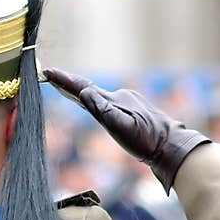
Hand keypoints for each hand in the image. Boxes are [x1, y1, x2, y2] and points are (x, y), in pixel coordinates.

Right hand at [44, 68, 210, 192]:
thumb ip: (103, 110)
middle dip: (69, 84)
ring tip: (65, 88)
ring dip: (81, 91)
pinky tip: (95, 104)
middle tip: (51, 77)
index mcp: (114, 100)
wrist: (173, 148)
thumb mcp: (122, 127)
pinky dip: (95, 100)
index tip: (47, 71)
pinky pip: (107, 102)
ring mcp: (127, 103)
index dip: (64, 81)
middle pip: (89, 88)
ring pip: (98, 95)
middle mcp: (119, 97)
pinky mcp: (132, 111)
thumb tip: (84, 91)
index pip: (83, 88)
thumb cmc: (148, 141)